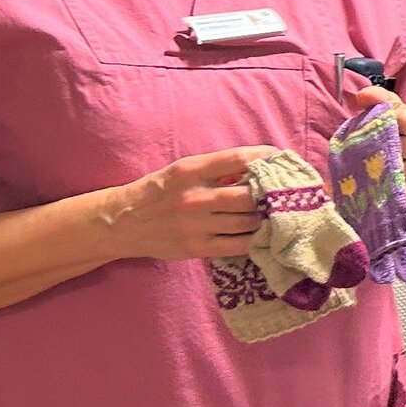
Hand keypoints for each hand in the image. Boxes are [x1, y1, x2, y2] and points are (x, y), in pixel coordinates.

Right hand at [99, 147, 273, 260]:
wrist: (121, 222)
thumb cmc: (157, 192)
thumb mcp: (180, 171)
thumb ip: (214, 170)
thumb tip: (257, 168)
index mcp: (189, 170)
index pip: (237, 159)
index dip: (265, 158)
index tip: (281, 159)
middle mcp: (194, 197)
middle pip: (248, 195)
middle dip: (271, 194)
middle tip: (285, 193)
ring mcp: (196, 225)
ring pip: (248, 221)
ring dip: (266, 218)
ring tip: (276, 214)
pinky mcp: (197, 248)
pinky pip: (238, 245)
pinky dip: (256, 239)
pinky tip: (263, 234)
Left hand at [352, 84, 405, 200]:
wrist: (405, 156)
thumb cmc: (396, 130)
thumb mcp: (389, 108)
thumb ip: (378, 98)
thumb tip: (363, 96)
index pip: (400, 119)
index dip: (381, 121)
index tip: (374, 123)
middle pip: (395, 144)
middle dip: (379, 144)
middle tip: (371, 142)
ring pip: (393, 165)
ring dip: (378, 162)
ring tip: (375, 158)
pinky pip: (394, 184)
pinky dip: (382, 180)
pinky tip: (379, 174)